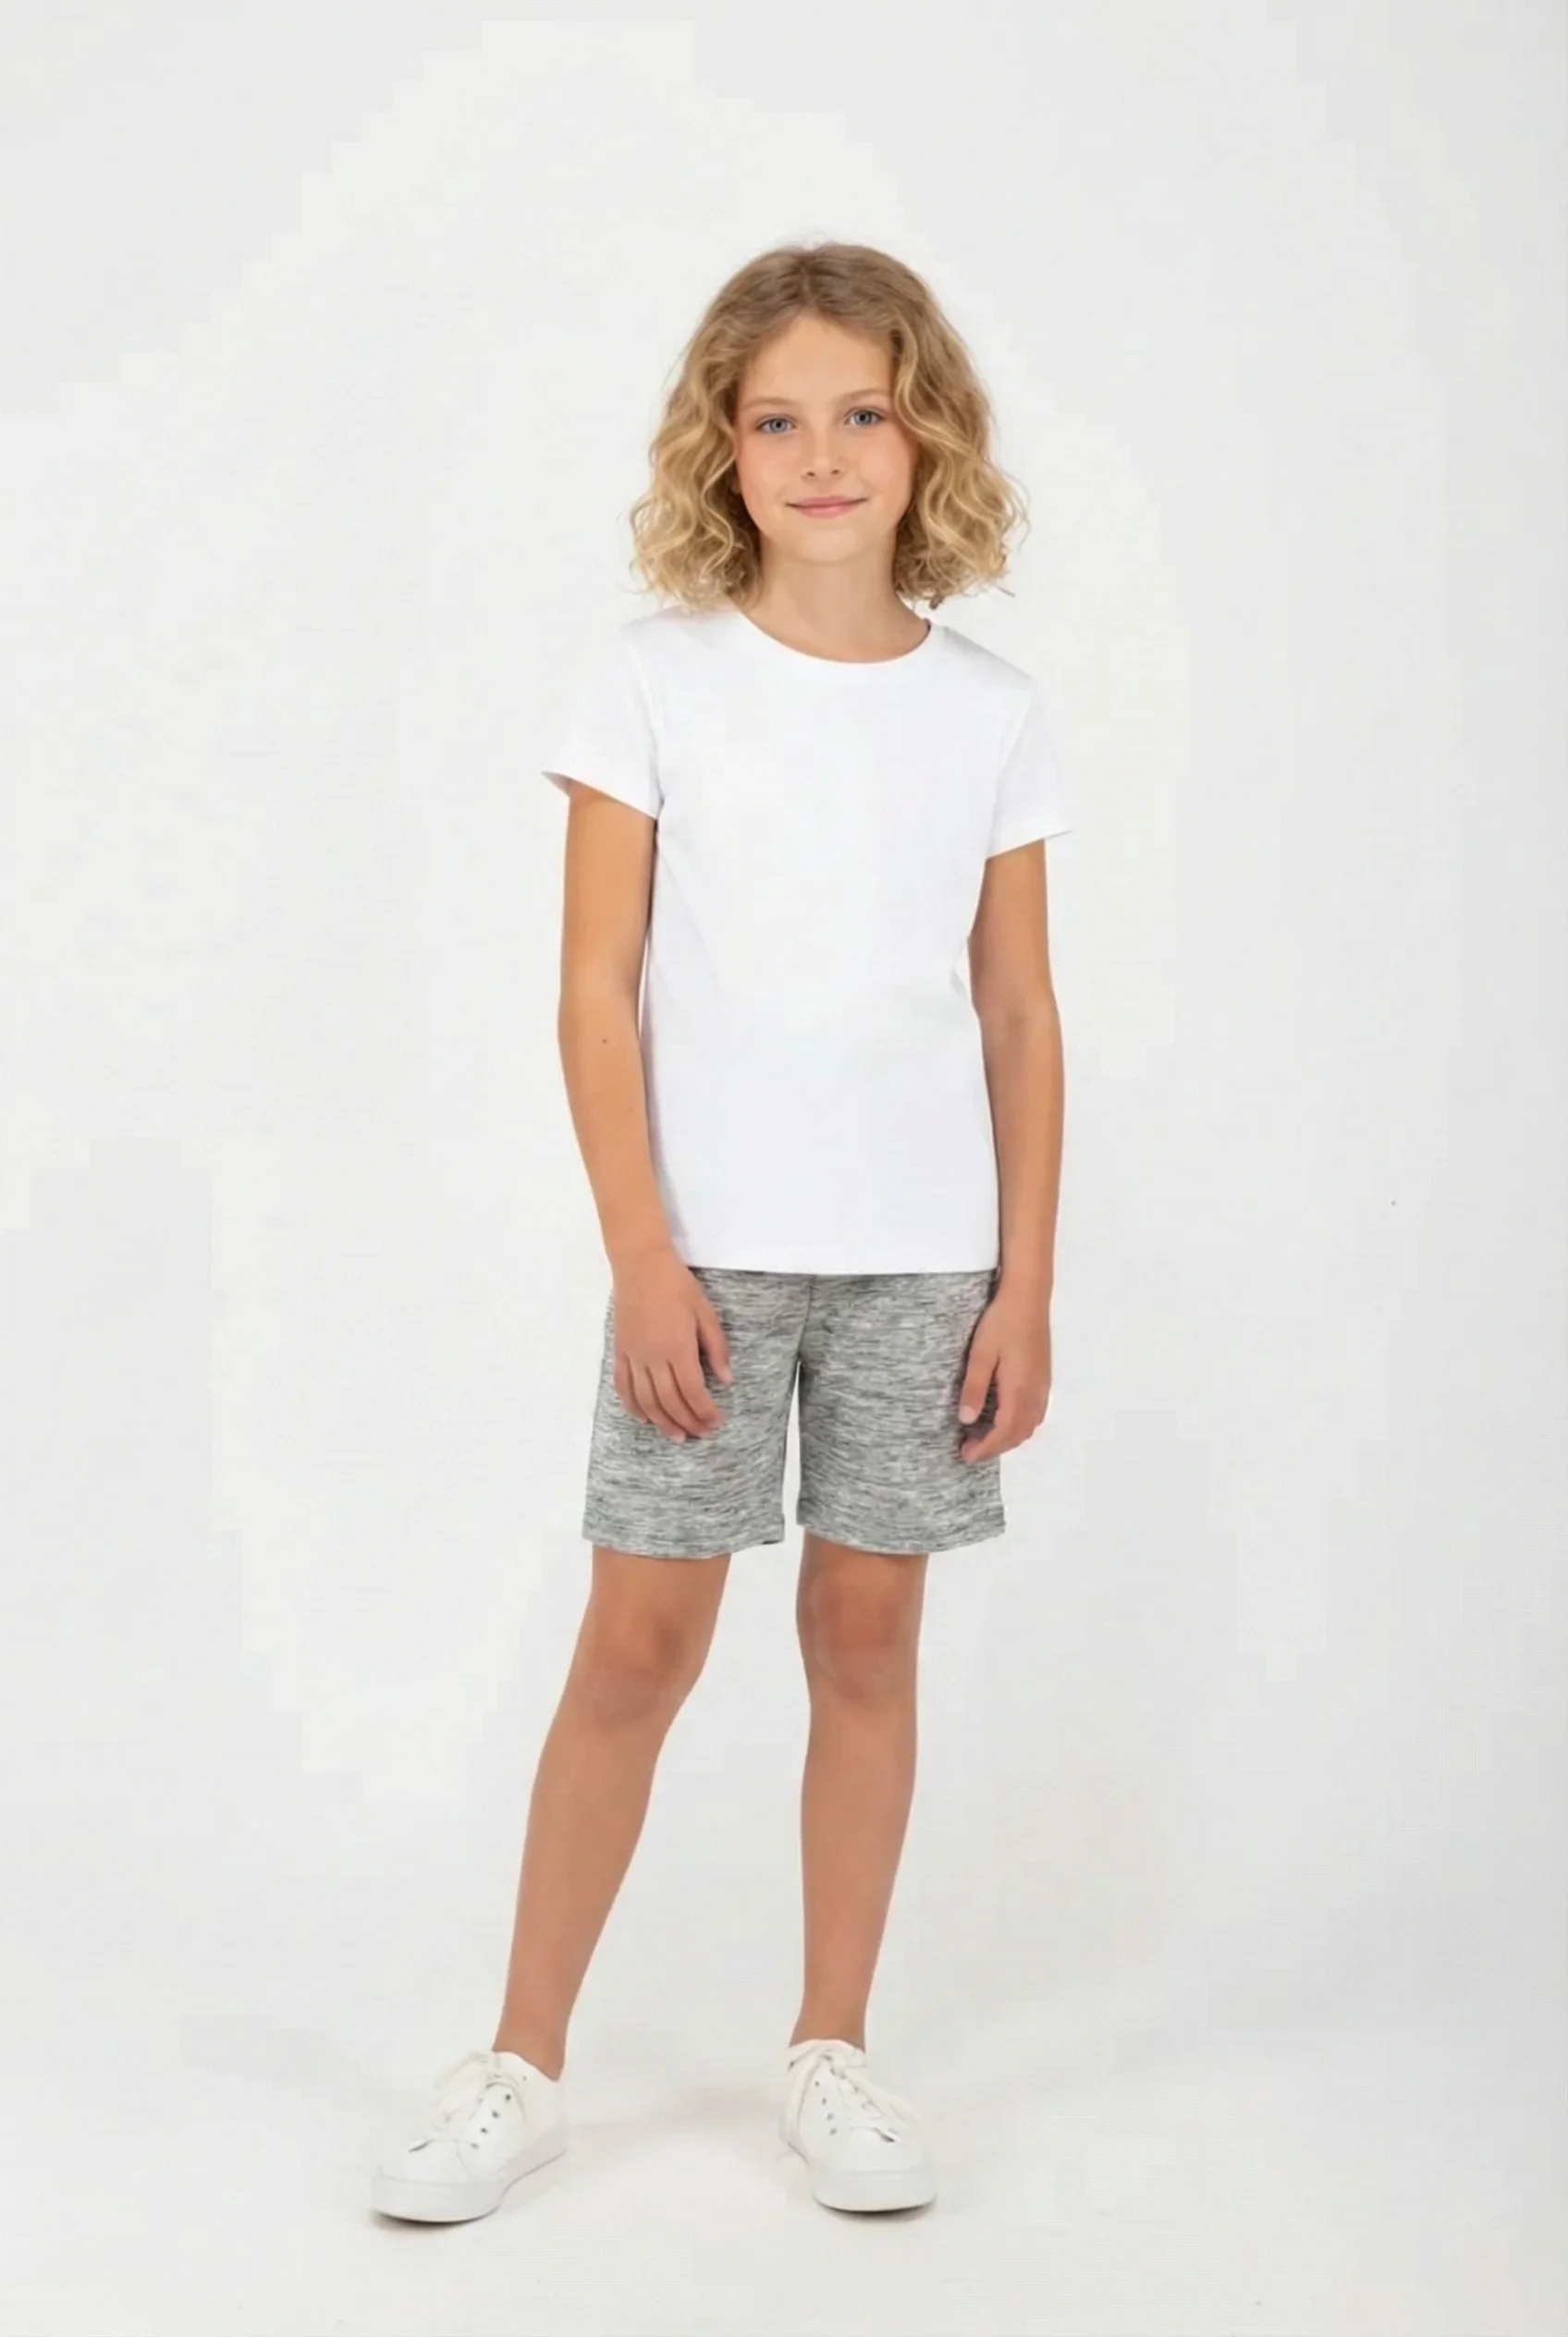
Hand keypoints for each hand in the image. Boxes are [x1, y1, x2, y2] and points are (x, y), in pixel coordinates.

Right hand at [611, 1249, 732, 1442]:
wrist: (640, 1265)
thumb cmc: (677, 1285)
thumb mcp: (706, 1313)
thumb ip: (716, 1348)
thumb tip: (726, 1380)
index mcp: (677, 1348)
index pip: (692, 1391)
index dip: (705, 1412)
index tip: (717, 1422)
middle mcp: (652, 1357)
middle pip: (670, 1402)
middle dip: (688, 1422)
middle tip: (702, 1434)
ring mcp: (633, 1356)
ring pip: (646, 1401)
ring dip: (662, 1423)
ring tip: (677, 1435)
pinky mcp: (620, 1352)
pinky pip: (623, 1387)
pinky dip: (634, 1407)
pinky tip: (645, 1418)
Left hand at [956, 1282, 1052, 1461]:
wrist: (1028, 1298)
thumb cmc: (1002, 1322)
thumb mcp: (980, 1354)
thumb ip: (974, 1388)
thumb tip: (966, 1420)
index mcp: (1018, 1390)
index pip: (1003, 1432)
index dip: (985, 1449)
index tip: (965, 1455)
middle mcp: (1035, 1393)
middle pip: (1018, 1434)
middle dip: (995, 1448)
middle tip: (970, 1450)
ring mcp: (1042, 1386)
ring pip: (1029, 1426)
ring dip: (1008, 1439)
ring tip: (984, 1438)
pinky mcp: (1043, 1378)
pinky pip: (1035, 1414)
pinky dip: (1019, 1426)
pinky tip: (1005, 1419)